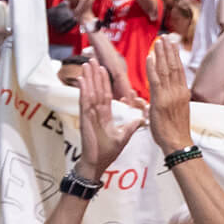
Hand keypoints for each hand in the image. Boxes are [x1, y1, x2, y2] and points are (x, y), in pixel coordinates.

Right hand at [74, 61, 142, 176]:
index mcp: (105, 114)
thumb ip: (131, 126)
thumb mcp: (123, 136)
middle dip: (95, 74)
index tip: (103, 68)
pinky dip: (83, 91)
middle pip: (96, 89)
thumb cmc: (107, 152)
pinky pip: (84, 102)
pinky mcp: (85, 119)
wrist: (97, 163)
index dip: (105, 81)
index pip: (106, 94)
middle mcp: (96, 112)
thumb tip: (141, 120)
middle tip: (92, 59)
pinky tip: (81, 80)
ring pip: (90, 92)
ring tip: (87, 64)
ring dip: (88, 78)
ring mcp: (89, 115)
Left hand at [146, 37, 195, 152]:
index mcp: (183, 94)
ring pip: (166, 70)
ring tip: (159, 41)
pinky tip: (150, 57)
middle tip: (165, 38)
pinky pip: (155, 81)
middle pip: (173, 66)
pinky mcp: (160, 101)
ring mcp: (170, 95)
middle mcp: (178, 92)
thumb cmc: (174, 132)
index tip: (171, 45)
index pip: (179, 70)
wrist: (178, 143)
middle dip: (168, 51)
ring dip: (161, 54)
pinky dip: (153, 67)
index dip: (175, 56)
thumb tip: (156, 97)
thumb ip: (165, 101)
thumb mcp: (174, 112)